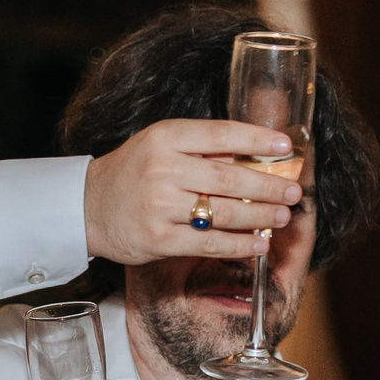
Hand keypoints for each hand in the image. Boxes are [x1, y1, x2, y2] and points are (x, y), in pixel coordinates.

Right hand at [83, 120, 298, 265]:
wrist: (86, 207)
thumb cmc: (132, 172)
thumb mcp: (160, 146)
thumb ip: (202, 149)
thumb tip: (254, 155)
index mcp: (165, 137)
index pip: (220, 134)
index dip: (256, 140)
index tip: (285, 147)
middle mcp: (162, 169)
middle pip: (228, 178)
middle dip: (267, 185)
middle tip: (293, 190)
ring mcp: (159, 205)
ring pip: (223, 213)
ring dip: (259, 216)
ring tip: (283, 215)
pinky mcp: (158, 239)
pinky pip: (208, 243)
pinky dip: (238, 245)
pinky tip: (258, 243)